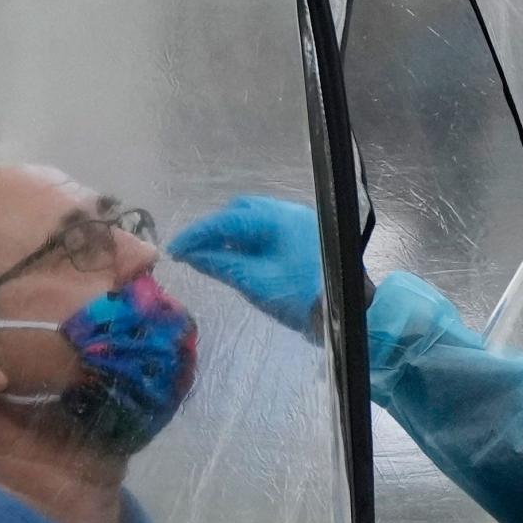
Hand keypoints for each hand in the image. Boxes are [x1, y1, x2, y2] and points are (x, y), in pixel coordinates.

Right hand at [168, 196, 322, 335]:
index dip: (197, 233)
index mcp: (277, 219)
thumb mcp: (256, 283)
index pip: (227, 218)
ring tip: (213, 257)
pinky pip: (268, 230)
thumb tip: (191, 255)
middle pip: (240, 211)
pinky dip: (249, 240)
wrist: (347, 310)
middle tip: (194, 252)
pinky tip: (239, 258)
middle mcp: (288, 212)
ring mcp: (299, 221)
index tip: (175, 248)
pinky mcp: (304, 235)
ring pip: (254, 219)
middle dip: (214, 229)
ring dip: (231, 235)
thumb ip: (222, 265)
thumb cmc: (302, 297)